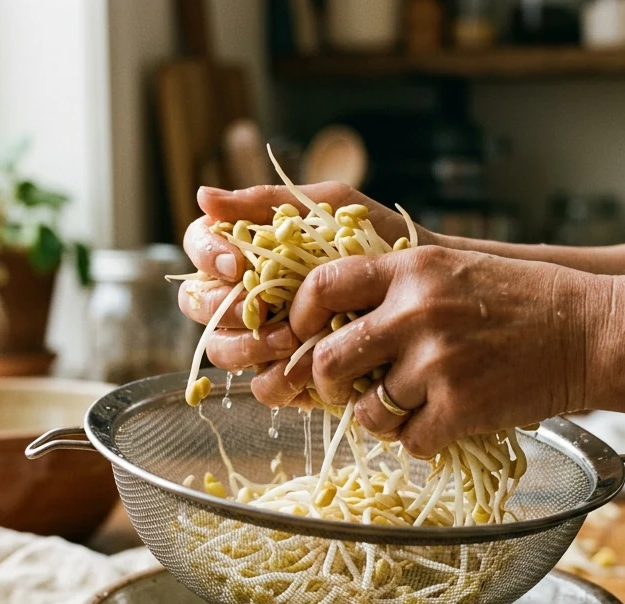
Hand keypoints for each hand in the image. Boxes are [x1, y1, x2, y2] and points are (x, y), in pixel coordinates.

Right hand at [177, 183, 445, 406]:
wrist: (426, 285)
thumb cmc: (376, 237)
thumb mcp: (327, 207)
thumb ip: (267, 202)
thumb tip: (202, 195)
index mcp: (246, 251)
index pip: (198, 248)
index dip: (207, 255)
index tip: (238, 263)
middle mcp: (246, 295)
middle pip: (200, 306)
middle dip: (227, 308)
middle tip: (263, 308)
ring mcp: (264, 339)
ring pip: (222, 351)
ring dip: (249, 346)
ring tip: (291, 339)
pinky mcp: (290, 377)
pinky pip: (262, 387)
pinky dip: (277, 380)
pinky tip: (305, 370)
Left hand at [285, 245, 605, 457]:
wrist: (592, 332)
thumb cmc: (523, 302)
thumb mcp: (454, 269)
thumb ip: (397, 287)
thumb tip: (333, 325)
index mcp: (412, 268)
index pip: (323, 286)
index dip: (299, 319)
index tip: (303, 339)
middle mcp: (417, 311)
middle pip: (329, 360)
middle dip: (330, 385)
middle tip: (348, 391)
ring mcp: (438, 361)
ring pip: (368, 412)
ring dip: (380, 419)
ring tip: (409, 408)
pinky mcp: (461, 406)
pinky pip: (411, 442)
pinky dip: (422, 441)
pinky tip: (446, 422)